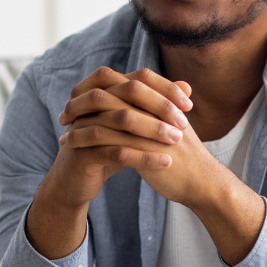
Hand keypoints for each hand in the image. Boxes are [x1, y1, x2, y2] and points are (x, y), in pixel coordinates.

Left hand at [54, 68, 265, 264]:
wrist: (203, 183)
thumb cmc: (187, 158)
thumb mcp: (172, 127)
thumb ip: (156, 112)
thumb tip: (134, 105)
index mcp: (161, 101)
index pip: (125, 83)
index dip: (99, 88)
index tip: (78, 99)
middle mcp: (154, 110)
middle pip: (110, 93)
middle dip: (83, 102)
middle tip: (64, 113)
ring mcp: (149, 128)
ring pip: (105, 116)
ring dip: (80, 124)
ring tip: (63, 135)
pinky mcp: (144, 149)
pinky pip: (107, 140)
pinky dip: (86, 141)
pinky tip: (71, 149)